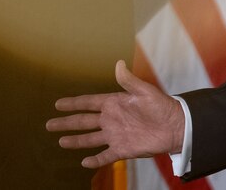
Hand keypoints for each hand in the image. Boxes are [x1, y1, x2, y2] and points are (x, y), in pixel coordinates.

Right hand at [46, 60, 184, 168]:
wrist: (176, 126)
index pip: (89, 103)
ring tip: (60, 142)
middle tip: (49, 124)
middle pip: (84, 122)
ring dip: (75, 141)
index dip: (73, 103)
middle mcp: (112, 119)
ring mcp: (115, 135)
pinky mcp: (122, 149)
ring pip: (90, 139)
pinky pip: (105, 156)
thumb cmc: (162, 105)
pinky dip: (95, 160)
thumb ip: (129, 80)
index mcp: (115, 103)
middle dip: (66, 123)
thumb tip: (118, 63)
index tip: (58, 103)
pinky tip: (84, 163)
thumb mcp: (145, 91)